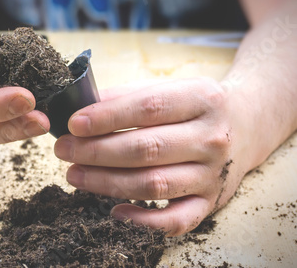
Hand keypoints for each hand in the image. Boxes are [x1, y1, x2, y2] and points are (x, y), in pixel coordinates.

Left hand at [54, 77, 260, 235]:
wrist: (246, 125)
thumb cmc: (195, 106)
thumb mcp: (170, 88)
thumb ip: (127, 96)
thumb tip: (81, 110)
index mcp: (201, 99)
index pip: (148, 108)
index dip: (107, 117)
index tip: (73, 124)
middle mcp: (211, 138)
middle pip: (146, 149)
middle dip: (96, 152)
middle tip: (63, 150)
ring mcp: (212, 173)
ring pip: (153, 184)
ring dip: (106, 182)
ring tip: (74, 174)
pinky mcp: (210, 202)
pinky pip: (176, 220)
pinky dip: (143, 221)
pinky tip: (115, 212)